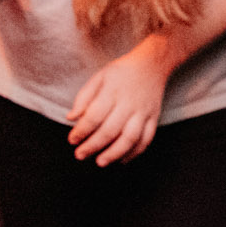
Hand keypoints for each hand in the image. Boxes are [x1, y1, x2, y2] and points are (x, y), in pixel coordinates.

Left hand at [66, 37, 170, 164]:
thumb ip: (84, 97)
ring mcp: (144, 112)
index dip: (81, 130)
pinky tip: (122, 160)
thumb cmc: (122, 72)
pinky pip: (147, 139)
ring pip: (130, 138)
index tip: (72, 140)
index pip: (95, 116)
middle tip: (80, 155)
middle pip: (110, 130)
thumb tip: (71, 118)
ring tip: (101, 162)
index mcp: (113, 92)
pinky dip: (135, 152)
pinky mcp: (154, 118)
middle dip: (93, 145)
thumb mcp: (99, 77)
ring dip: (115, 153)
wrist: (152, 65)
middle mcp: (130, 104)